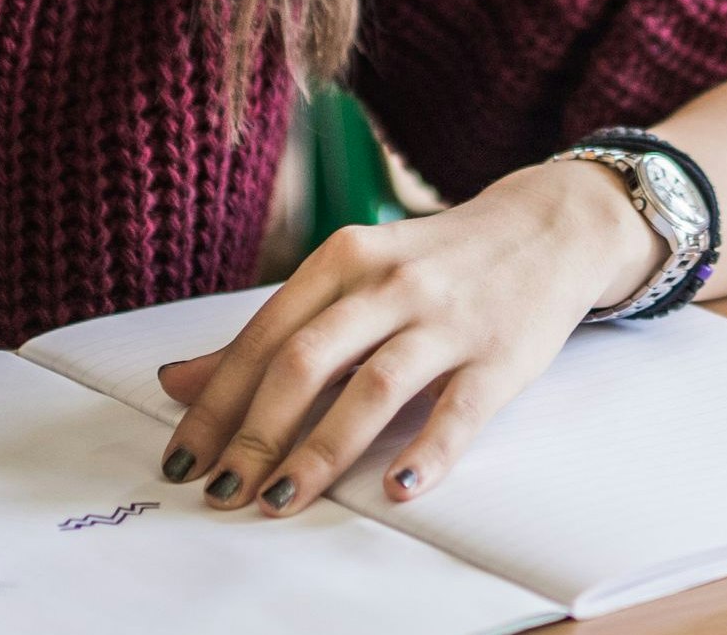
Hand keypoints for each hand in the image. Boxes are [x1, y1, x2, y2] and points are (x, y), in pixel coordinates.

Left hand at [158, 157, 657, 516]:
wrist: (547, 227)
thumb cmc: (433, 262)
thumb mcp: (350, 276)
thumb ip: (274, 330)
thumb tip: (179, 381)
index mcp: (344, 260)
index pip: (264, 337)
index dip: (218, 402)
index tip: (182, 457)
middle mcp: (390, 284)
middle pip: (306, 361)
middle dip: (254, 434)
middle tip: (222, 491)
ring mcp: (447, 319)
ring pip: (373, 388)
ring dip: (321, 451)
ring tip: (280, 499)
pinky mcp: (499, 356)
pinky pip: (458, 410)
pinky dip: (427, 452)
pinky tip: (397, 489)